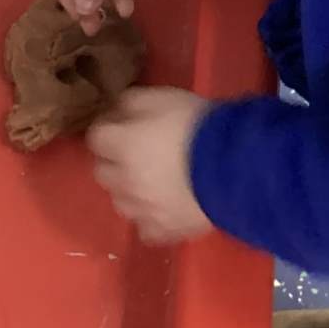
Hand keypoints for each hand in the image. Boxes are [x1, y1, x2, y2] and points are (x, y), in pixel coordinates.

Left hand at [89, 88, 213, 244]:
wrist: (232, 166)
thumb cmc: (197, 124)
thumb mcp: (164, 96)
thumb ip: (133, 102)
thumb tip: (118, 111)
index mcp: (121, 144)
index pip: (96, 137)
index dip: (109, 129)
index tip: (123, 124)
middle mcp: (122, 180)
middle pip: (102, 171)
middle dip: (114, 161)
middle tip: (137, 152)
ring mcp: (140, 209)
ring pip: (120, 201)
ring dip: (129, 190)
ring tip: (153, 181)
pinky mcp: (161, 231)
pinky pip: (145, 227)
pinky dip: (150, 218)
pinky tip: (165, 207)